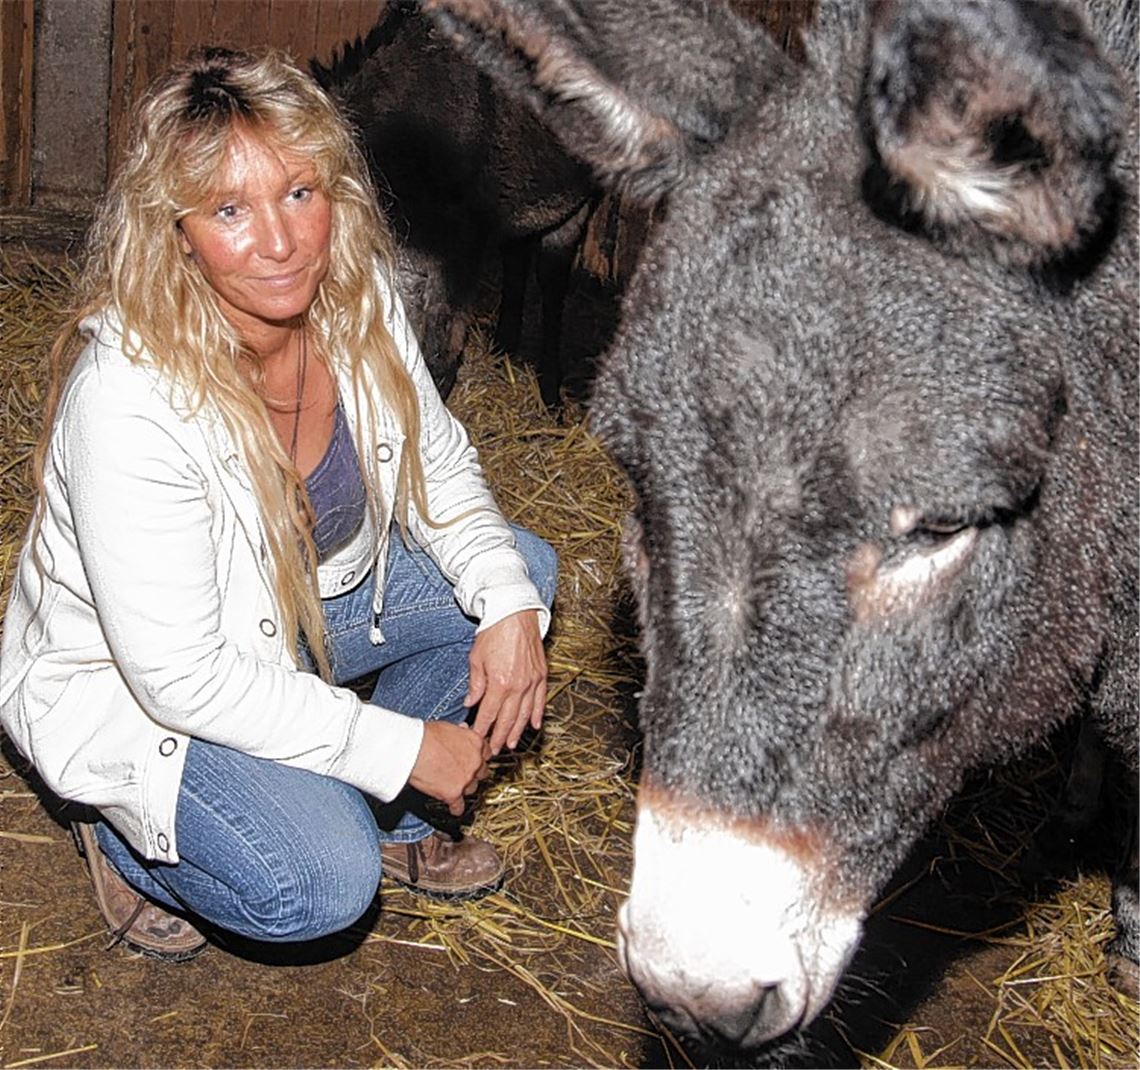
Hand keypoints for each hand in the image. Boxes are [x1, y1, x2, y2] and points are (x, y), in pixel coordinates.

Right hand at [407, 721, 490, 815]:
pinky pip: (459, 806)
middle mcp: (475, 761)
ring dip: (463, 788)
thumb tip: (461, 733)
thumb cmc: (425, 736)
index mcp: (475, 742)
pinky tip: (453, 807)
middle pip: (482, 773)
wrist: (412, 748)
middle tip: (462, 772)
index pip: (486, 753)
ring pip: (472, 789)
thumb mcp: (448, 727)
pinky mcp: (453, 793)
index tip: (474, 760)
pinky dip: (455, 808)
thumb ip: (460, 733)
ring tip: (453, 786)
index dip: (478, 757)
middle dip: (473, 773)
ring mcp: (466, 778)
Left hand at [465, 609, 546, 754]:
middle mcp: (518, 686)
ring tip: (511, 744)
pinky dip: (538, 714)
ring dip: (518, 731)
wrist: (515, 613)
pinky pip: (540, 700)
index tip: (477, 739)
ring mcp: (532, 681)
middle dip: (499, 736)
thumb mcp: (476, 658)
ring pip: (525, 713)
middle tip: (494, 750)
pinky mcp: (542, 674)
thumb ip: (475, 684)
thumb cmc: (493, 632)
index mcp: (499, 683)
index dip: (482, 728)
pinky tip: (535, 725)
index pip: (489, 714)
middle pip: (508, 719)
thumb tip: (471, 703)